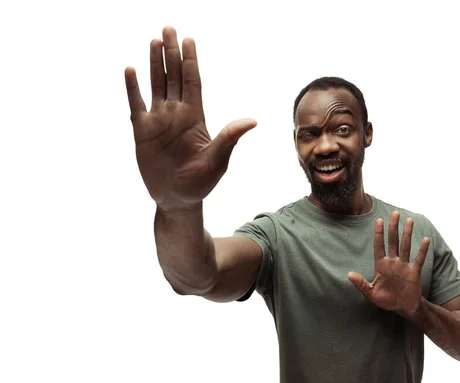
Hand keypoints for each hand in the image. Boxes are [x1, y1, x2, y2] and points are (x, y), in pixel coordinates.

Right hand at [125, 27, 256, 211]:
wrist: (177, 199)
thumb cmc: (201, 182)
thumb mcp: (217, 160)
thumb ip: (229, 138)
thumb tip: (252, 121)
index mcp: (195, 118)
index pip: (192, 83)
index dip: (190, 62)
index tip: (189, 40)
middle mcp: (177, 114)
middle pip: (173, 77)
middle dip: (172, 54)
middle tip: (169, 29)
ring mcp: (158, 121)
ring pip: (156, 85)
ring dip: (155, 64)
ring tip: (154, 41)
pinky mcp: (142, 132)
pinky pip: (136, 105)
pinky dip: (133, 88)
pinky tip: (131, 70)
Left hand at [348, 212, 429, 319]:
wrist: (402, 308)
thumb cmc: (386, 299)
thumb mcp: (370, 293)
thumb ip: (360, 284)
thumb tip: (348, 274)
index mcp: (381, 265)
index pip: (379, 246)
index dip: (378, 234)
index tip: (378, 221)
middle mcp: (393, 262)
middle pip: (393, 241)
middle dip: (393, 228)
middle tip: (395, 214)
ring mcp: (404, 266)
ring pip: (405, 246)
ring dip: (407, 233)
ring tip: (408, 220)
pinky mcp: (414, 272)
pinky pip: (418, 259)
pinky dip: (422, 250)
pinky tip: (425, 239)